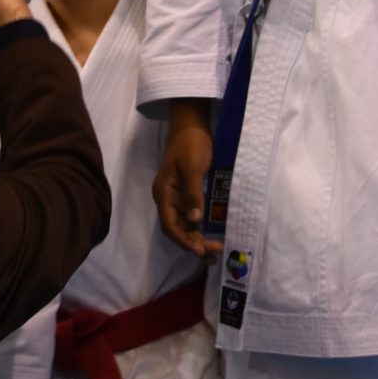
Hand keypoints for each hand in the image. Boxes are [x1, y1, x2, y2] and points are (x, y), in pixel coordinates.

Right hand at [152, 101, 221, 256]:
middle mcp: (167, 198)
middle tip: (213, 253)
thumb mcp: (193, 167)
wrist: (191, 125)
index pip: (170, 225)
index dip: (184, 240)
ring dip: (196, 238)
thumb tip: (195, 220)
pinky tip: (210, 234)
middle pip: (176, 228)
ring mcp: (176, 196)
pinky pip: (190, 215)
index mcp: (163, 193)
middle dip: (192, 243)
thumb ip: (193, 193)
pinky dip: (198, 227)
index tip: (200, 250)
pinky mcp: (186, 193)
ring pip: (183, 224)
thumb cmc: (191, 144)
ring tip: (213, 251)